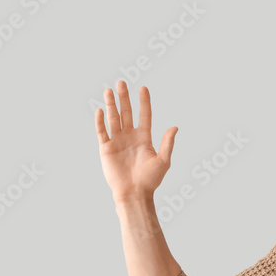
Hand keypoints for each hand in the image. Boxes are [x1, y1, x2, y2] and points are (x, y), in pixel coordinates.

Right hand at [94, 80, 177, 201]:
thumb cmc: (150, 179)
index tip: (143, 88)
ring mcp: (117, 141)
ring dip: (111, 104)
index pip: (144, 115)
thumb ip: (167, 143)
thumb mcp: (163, 161)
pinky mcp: (106, 149)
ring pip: (114, 118)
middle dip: (124, 98)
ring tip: (109, 90)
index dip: (144, 102)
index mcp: (144, 138)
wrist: (134, 193)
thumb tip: (175, 127)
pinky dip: (100, 121)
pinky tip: (100, 109)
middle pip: (127, 113)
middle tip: (122, 82)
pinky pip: (102, 132)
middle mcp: (130, 137)